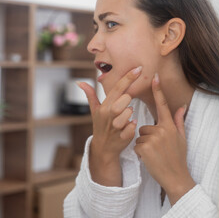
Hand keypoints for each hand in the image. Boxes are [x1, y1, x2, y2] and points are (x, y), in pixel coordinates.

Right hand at [77, 66, 141, 185]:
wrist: (103, 148)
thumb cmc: (100, 126)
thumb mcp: (94, 111)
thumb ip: (90, 95)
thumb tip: (79, 82)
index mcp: (103, 107)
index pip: (117, 88)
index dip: (128, 77)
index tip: (138, 68)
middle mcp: (109, 115)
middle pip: (126, 98)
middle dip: (127, 101)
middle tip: (123, 107)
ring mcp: (116, 126)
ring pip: (130, 111)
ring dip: (130, 115)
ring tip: (123, 119)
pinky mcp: (124, 136)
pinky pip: (133, 125)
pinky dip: (133, 126)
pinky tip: (127, 128)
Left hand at [134, 73, 195, 204]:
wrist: (175, 176)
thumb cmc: (177, 157)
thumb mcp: (181, 138)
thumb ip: (178, 121)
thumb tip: (181, 107)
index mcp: (169, 126)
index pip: (162, 105)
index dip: (158, 91)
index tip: (154, 77)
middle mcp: (161, 130)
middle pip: (144, 126)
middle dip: (147, 136)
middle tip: (157, 148)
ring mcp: (152, 139)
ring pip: (139, 136)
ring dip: (143, 145)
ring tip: (154, 154)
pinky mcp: (144, 147)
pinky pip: (136, 145)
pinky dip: (140, 152)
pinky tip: (149, 158)